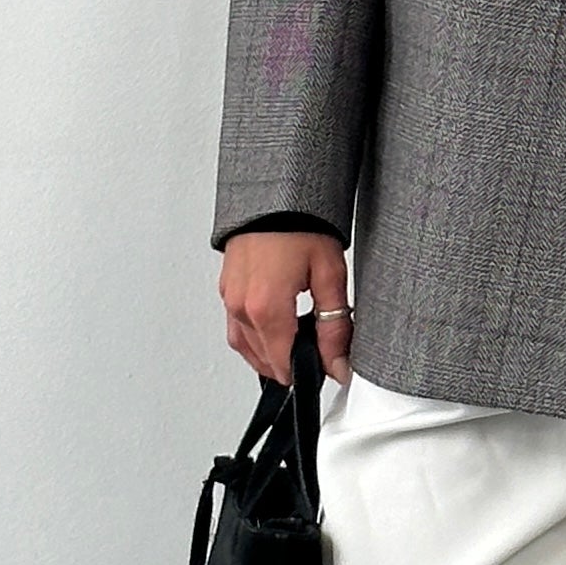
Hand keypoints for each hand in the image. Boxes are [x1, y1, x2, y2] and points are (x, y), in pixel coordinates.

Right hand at [219, 230, 353, 387]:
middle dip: (292, 364)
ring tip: (299, 344)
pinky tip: (276, 328)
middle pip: (264, 360)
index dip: (309, 373)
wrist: (276, 192)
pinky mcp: (227, 288)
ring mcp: (230, 297)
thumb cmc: (301, 223)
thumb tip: (338, 364)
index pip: (284, 364)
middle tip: (320, 353)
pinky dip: (255, 337)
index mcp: (266, 307)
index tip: (328, 368)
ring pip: (246, 347)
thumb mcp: (330, 275)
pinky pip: (236, 327)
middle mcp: (241, 306)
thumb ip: (334, 326)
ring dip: (270, 355)